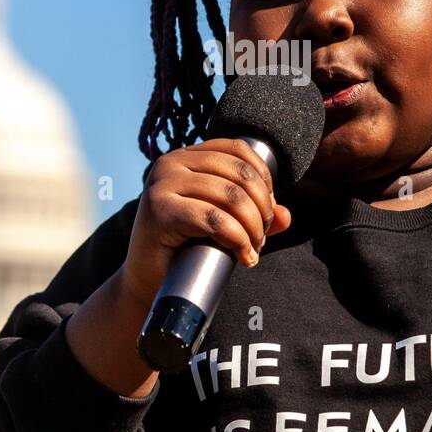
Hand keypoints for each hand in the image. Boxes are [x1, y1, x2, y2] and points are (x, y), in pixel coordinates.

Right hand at [120, 139, 293, 308]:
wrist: (146, 281)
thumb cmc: (185, 249)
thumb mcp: (223, 224)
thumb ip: (254, 214)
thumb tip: (286, 216)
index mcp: (185, 157)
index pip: (237, 150)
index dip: (263, 177)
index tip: (268, 209)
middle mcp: (171, 163)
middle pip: (239, 174)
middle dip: (261, 208)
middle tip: (262, 237)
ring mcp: (162, 185)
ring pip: (230, 197)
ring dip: (252, 227)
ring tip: (252, 249)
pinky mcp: (160, 212)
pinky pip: (213, 219)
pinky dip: (237, 239)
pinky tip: (244, 256)